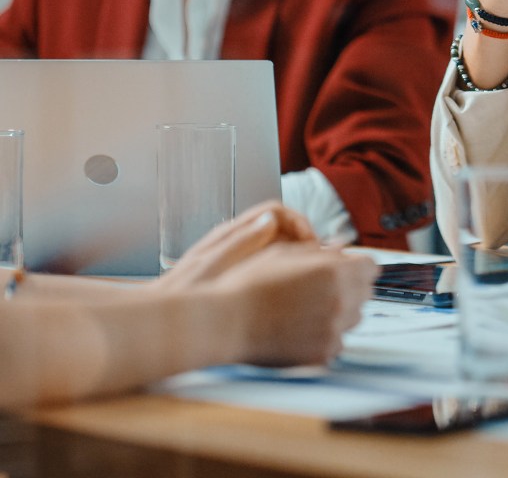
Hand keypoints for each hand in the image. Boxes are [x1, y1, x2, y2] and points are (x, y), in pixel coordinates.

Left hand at [156, 201, 316, 291]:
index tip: (311, 246)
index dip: (300, 224)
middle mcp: (238, 242)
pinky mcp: (244, 279)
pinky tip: (296, 294)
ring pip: (282, 249)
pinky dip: (290, 276)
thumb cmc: (181, 296)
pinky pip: (275, 269)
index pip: (277, 212)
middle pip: (284, 229)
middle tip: (319, 265)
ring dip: (300, 260)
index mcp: (231, 233)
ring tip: (311, 280)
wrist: (161, 322)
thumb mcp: (212, 267)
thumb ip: (242, 241)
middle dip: (306, 243)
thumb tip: (273, 219)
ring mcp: (241, 260)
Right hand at [219, 244, 377, 366]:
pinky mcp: (324, 353)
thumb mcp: (287, 254)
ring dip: (340, 311)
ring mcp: (334, 329)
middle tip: (321, 288)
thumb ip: (322, 253)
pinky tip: (301, 329)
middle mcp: (341, 300)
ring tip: (307, 309)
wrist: (225, 322)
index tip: (344, 269)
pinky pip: (338, 341)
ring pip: (354, 317)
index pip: (371, 266)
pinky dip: (326, 335)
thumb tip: (344, 252)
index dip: (357, 266)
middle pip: (365, 292)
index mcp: (335, 271)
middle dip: (350, 287)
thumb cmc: (251, 284)